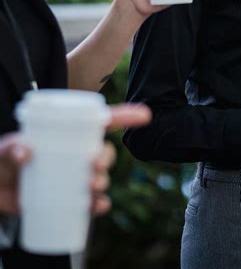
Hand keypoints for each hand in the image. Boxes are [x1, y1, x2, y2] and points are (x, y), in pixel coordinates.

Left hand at [0, 104, 151, 215]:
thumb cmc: (1, 160)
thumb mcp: (4, 149)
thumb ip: (12, 147)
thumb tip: (26, 152)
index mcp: (68, 133)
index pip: (101, 122)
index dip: (125, 116)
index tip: (144, 116)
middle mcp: (75, 153)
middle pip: (103, 152)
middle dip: (106, 159)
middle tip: (94, 167)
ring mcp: (72, 176)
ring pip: (99, 176)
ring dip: (102, 181)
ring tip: (92, 187)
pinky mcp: (66, 198)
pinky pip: (90, 202)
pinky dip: (97, 205)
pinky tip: (99, 206)